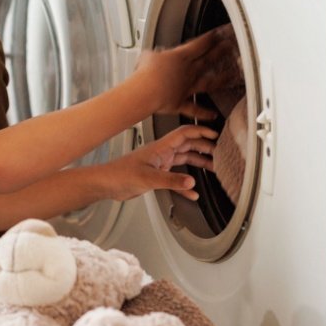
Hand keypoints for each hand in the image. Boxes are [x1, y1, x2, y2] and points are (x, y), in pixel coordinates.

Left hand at [98, 124, 217, 201]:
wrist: (106, 184)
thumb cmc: (120, 174)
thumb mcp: (148, 178)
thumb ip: (171, 180)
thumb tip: (191, 182)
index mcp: (161, 148)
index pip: (184, 134)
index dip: (201, 132)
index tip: (216, 135)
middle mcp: (162, 154)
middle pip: (188, 146)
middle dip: (204, 148)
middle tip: (219, 153)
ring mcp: (160, 164)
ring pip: (184, 160)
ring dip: (199, 164)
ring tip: (213, 168)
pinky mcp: (156, 176)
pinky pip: (176, 178)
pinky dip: (185, 185)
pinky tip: (192, 192)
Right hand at [133, 24, 241, 115]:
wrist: (146, 91)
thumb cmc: (146, 72)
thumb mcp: (149, 55)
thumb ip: (156, 54)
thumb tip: (155, 55)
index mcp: (181, 57)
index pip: (199, 44)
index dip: (210, 38)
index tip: (218, 34)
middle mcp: (188, 72)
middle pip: (208, 60)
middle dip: (219, 52)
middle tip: (229, 47)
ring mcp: (187, 88)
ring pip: (208, 83)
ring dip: (221, 80)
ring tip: (231, 76)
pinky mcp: (181, 103)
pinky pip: (194, 109)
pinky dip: (204, 113)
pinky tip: (213, 115)